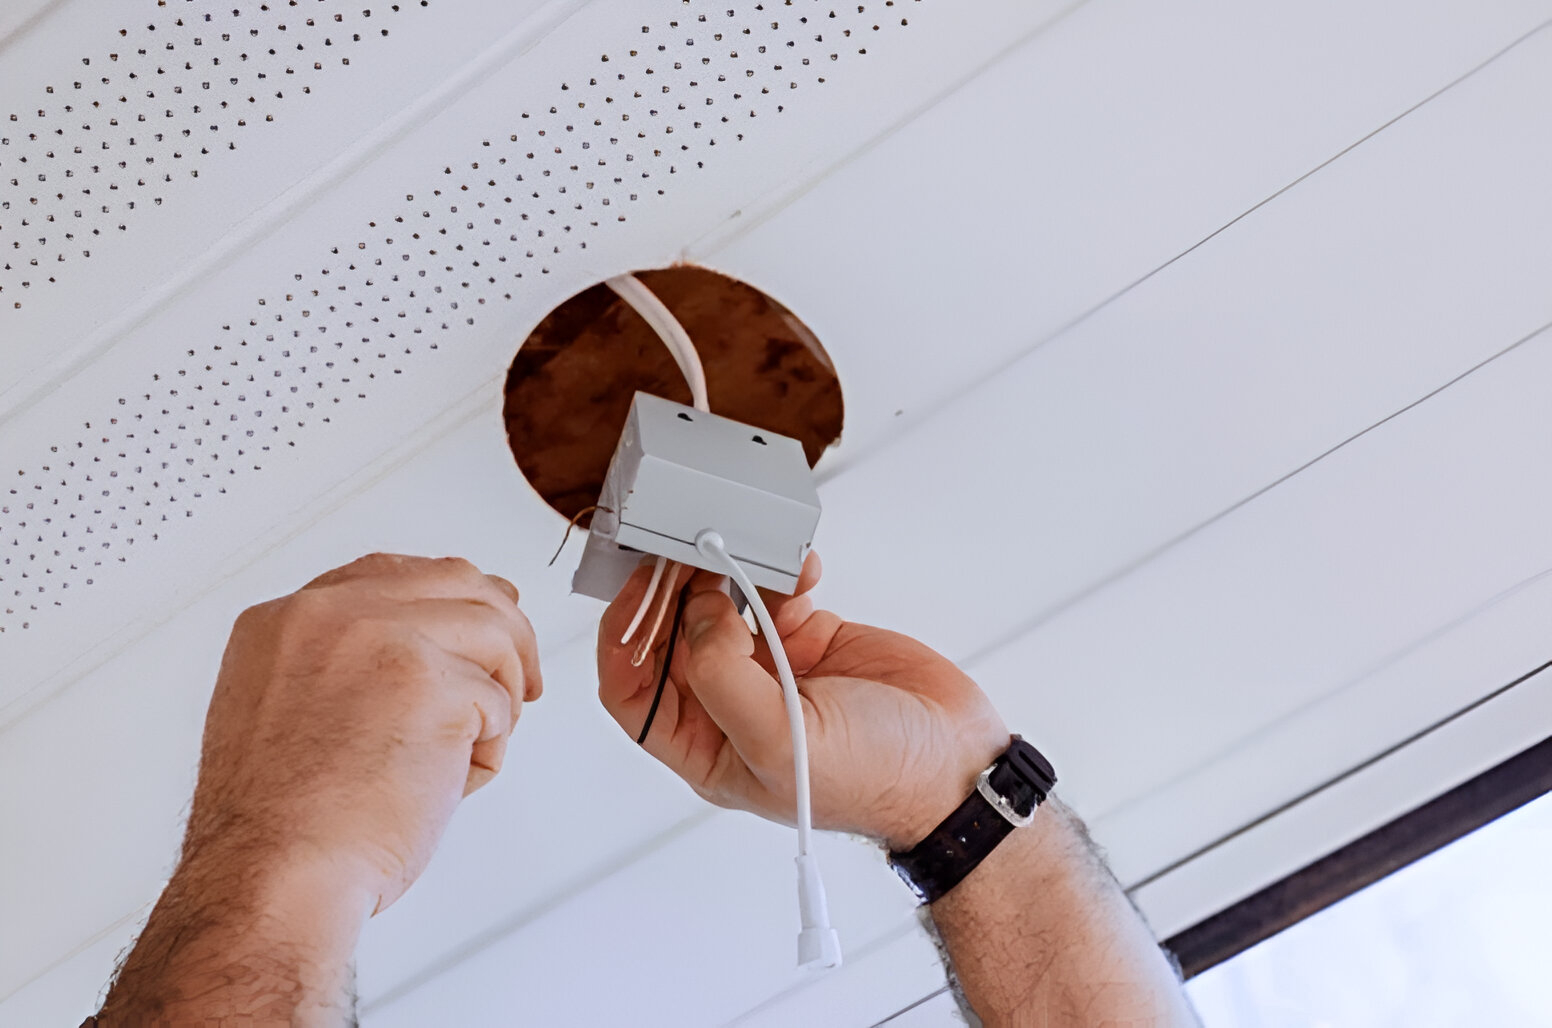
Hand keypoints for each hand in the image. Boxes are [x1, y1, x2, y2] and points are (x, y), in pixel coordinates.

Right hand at [96, 554, 542, 1025]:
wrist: (273, 877)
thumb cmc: (281, 827)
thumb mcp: (282, 713)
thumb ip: (339, 668)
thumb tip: (426, 650)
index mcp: (284, 621)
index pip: (389, 574)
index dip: (444, 601)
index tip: (473, 628)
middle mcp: (329, 615)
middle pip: (455, 580)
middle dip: (501, 627)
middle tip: (519, 677)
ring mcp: (381, 638)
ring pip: (492, 627)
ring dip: (506, 686)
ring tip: (483, 738)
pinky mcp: (428, 679)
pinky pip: (497, 698)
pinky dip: (491, 746)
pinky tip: (456, 777)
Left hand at [597, 554, 1007, 849]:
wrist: (955, 765)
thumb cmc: (874, 778)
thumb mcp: (779, 740)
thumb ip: (720, 676)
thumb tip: (695, 613)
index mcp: (707, 747)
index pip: (631, 689)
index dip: (623, 637)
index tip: (636, 587)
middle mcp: (731, 706)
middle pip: (674, 637)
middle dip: (676, 591)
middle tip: (689, 547)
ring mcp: (771, 669)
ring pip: (722, 606)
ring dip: (730, 572)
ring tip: (746, 549)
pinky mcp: (811, 639)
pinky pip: (775, 591)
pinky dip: (782, 571)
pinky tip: (800, 568)